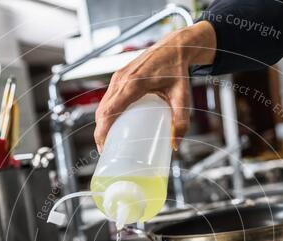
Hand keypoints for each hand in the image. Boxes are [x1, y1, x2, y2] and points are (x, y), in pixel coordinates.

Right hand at [93, 21, 216, 151]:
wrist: (174, 47)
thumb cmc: (177, 70)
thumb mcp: (182, 97)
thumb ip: (181, 121)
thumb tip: (175, 145)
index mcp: (134, 84)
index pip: (110, 111)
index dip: (102, 130)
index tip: (103, 146)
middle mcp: (122, 79)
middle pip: (102, 110)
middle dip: (100, 131)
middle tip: (106, 150)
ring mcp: (118, 76)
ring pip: (103, 104)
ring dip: (101, 122)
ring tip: (108, 140)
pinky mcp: (119, 76)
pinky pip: (108, 97)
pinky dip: (106, 112)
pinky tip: (112, 123)